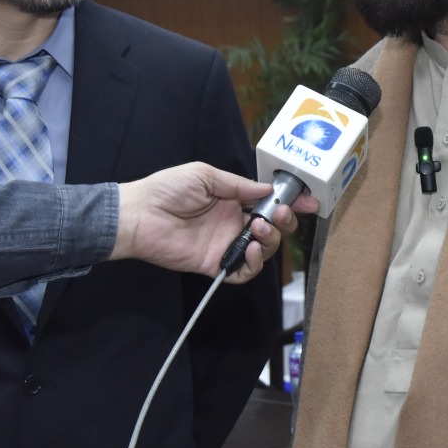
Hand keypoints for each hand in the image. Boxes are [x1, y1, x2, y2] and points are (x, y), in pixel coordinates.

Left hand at [111, 162, 286, 281]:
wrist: (138, 215)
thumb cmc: (166, 189)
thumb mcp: (205, 175)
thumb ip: (238, 185)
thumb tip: (267, 188)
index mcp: (233, 200)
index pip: (268, 202)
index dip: (290, 202)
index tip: (309, 200)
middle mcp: (234, 223)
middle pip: (273, 228)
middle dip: (284, 221)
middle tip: (278, 214)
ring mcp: (226, 245)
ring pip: (264, 249)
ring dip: (271, 239)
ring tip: (257, 228)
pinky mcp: (215, 264)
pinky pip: (243, 271)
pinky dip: (254, 263)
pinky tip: (252, 249)